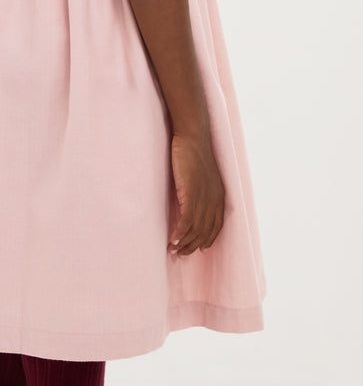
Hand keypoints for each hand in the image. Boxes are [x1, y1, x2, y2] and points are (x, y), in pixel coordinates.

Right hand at [168, 131, 224, 256]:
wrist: (193, 138)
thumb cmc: (195, 152)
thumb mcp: (204, 174)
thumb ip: (202, 188)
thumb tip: (193, 196)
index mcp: (219, 196)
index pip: (216, 226)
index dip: (207, 239)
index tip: (198, 247)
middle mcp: (214, 201)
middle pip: (205, 232)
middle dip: (192, 245)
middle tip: (180, 254)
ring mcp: (203, 199)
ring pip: (195, 230)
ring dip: (184, 243)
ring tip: (173, 250)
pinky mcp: (191, 195)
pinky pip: (187, 221)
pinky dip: (179, 233)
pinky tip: (172, 240)